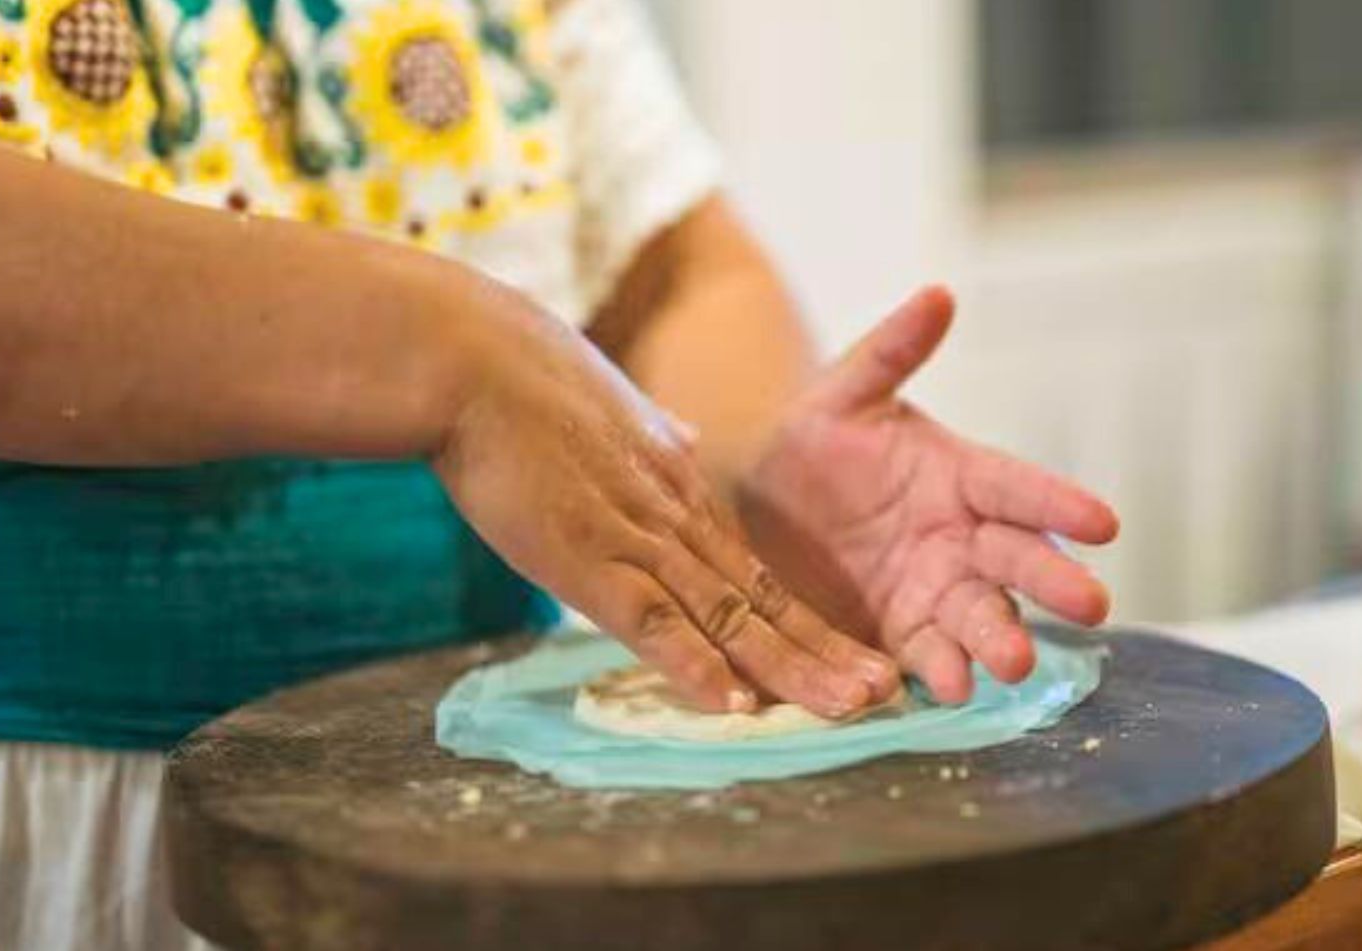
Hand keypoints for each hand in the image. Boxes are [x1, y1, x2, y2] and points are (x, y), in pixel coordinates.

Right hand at [429, 285, 899, 716]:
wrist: (475, 360)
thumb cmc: (527, 384)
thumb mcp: (617, 413)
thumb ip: (658, 437)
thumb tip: (687, 439)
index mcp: (681, 492)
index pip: (756, 572)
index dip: (806, 620)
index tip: (851, 655)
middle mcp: (675, 519)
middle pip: (765, 599)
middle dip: (826, 651)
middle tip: (886, 693)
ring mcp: (637, 538)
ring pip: (731, 615)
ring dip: (791, 667)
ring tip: (849, 707)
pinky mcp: (588, 557)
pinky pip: (653, 620)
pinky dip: (695, 663)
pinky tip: (735, 703)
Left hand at [736, 287, 1118, 702]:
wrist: (756, 502)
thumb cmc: (813, 439)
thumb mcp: (843, 391)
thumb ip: (891, 351)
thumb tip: (938, 294)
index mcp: (961, 475)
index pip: (1020, 487)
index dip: (1060, 504)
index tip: (1104, 523)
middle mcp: (961, 539)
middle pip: (1018, 561)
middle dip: (1053, 583)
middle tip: (1091, 607)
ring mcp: (933, 592)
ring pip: (981, 617)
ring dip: (1000, 641)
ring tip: (1011, 663)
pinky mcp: (897, 636)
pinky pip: (925, 657)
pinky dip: (940, 673)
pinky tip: (951, 690)